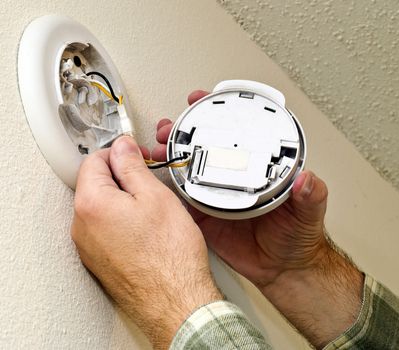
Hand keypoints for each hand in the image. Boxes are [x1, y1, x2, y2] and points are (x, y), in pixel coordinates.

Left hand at [71, 136, 221, 349]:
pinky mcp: (99, 262)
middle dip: (119, 176)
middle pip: (94, 184)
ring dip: (121, 200)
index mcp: (91, 204)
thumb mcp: (154, 196)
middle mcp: (82, 227)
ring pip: (100, 208)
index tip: (135, 155)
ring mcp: (89, 248)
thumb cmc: (169, 255)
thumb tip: (121, 148)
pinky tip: (145, 230)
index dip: (117, 152)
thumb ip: (132, 166)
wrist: (175, 300)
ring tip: (150, 209)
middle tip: (147, 182)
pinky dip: (121, 221)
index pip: (93, 160)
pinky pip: (105, 230)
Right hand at [152, 90, 362, 347]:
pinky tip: (156, 180)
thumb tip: (308, 179)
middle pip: (204, 148)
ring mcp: (218, 196)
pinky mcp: (206, 217)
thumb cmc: (298, 238)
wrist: (283, 270)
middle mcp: (235, 178)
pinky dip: (168, 190)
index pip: (237, 136)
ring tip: (157, 148)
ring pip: (189, 170)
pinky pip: (184, 201)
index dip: (219, 114)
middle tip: (169, 127)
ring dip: (171, 156)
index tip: (203, 99)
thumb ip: (311, 195)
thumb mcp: (308, 213)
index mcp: (257, 170)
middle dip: (183, 133)